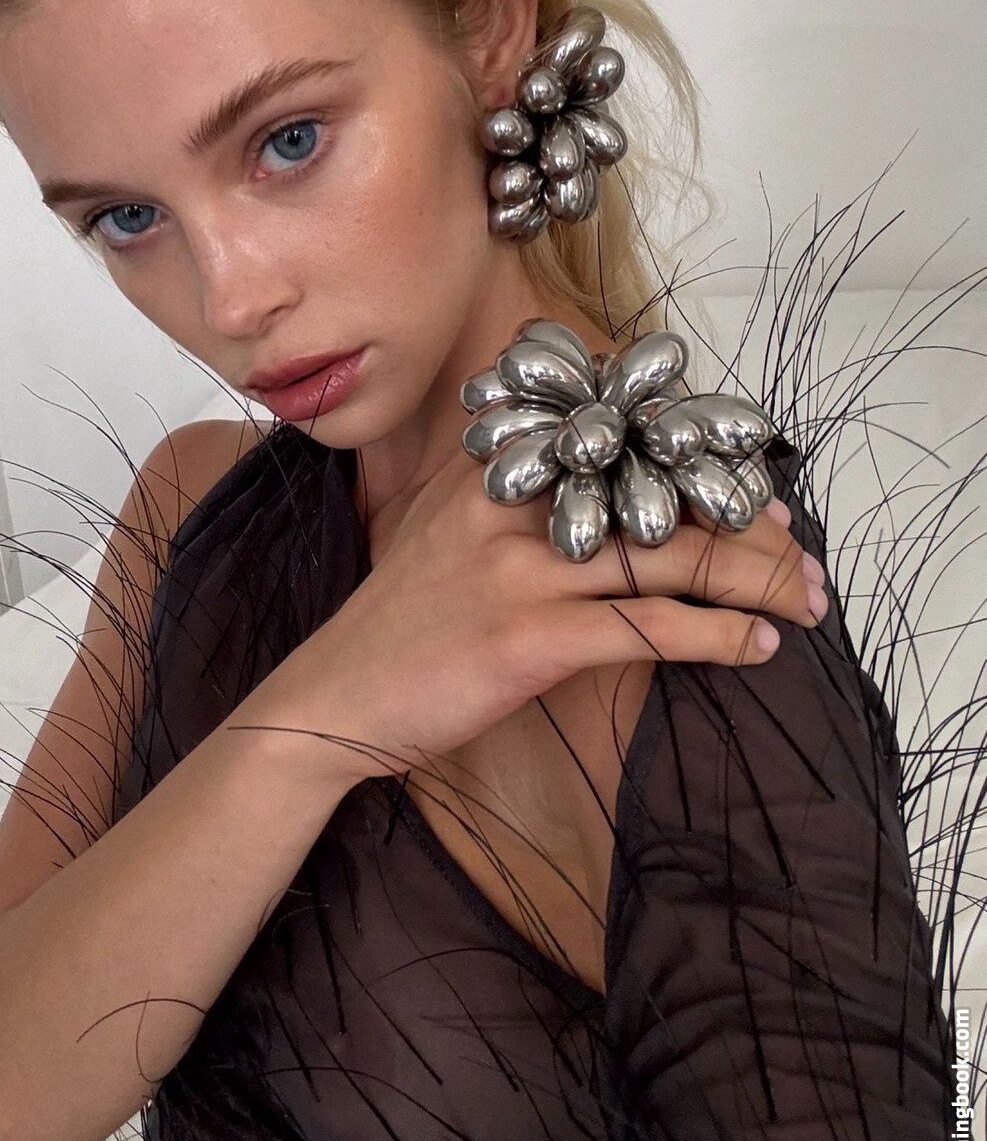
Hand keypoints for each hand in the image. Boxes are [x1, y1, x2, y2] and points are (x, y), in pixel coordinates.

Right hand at [235, 443, 826, 790]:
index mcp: (494, 472)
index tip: (756, 492)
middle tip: (804, 554)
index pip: (623, 443)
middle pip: (660, 493)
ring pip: (669, 555)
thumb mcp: (441, 535)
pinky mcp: (528, 637)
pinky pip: (648, 627)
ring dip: (756, 579)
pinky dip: (717, 636)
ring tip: (806, 601)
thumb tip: (598, 500)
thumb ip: (508, 501)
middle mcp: (510, 505)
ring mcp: (519, 569)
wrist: (333, 697)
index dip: (703, 462)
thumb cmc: (400, 626)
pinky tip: (758, 647)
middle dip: (749, 525)